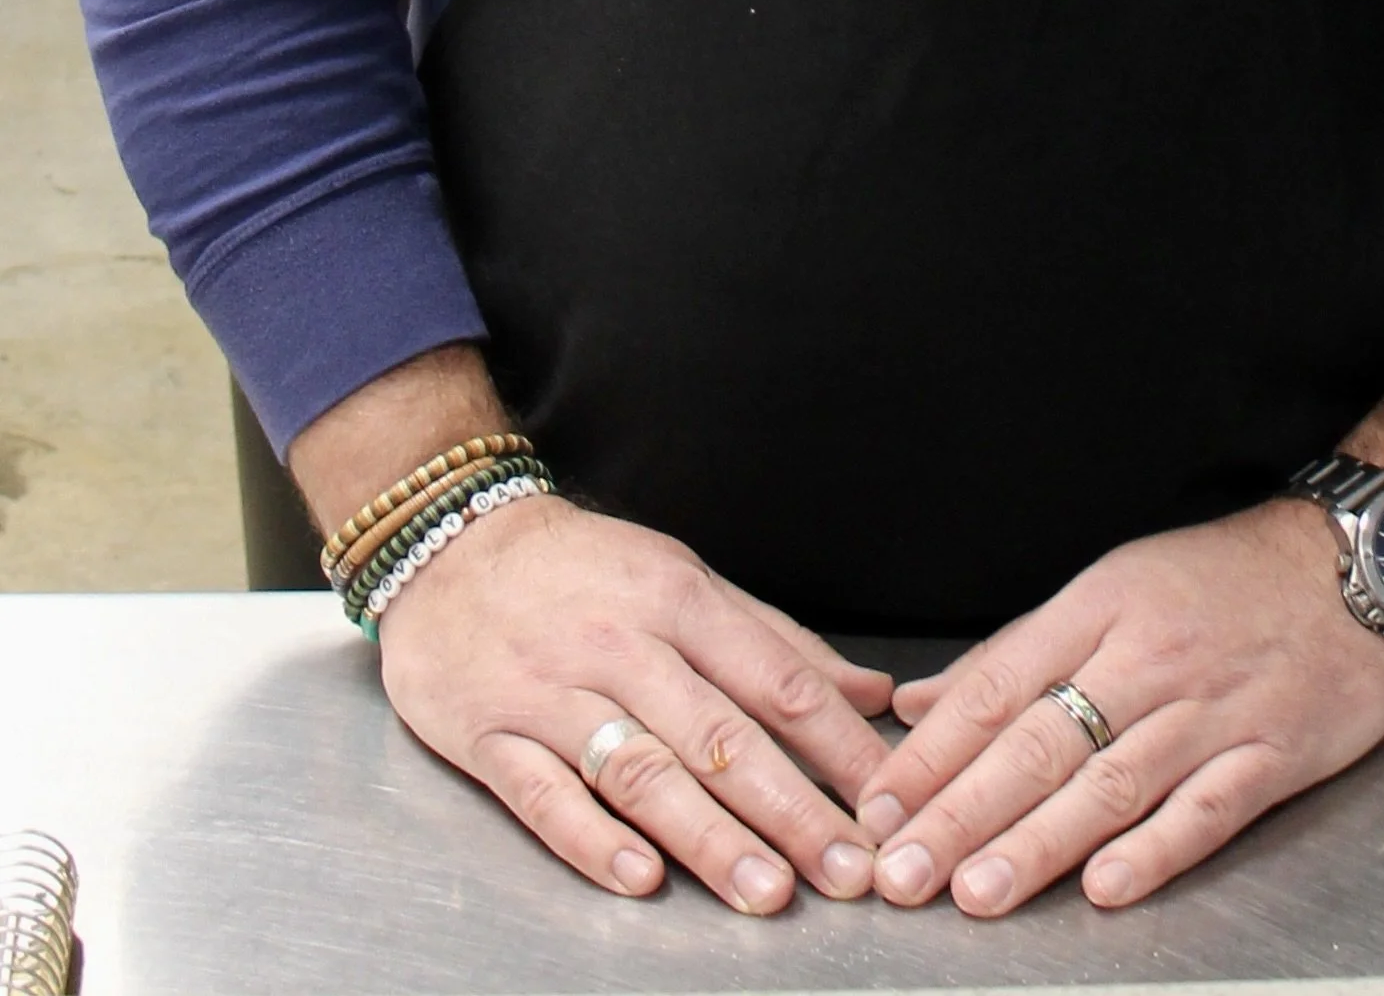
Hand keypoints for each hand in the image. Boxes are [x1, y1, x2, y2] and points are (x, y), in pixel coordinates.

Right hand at [374, 491, 894, 911]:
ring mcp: (553, 692)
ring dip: (709, 837)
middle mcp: (622, 644)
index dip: (837, 746)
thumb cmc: (582, 570)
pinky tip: (639, 877)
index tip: (886, 802)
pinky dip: (592, 838)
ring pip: (642, 770)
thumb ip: (776, 642)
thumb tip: (871, 695)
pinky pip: (543, 795)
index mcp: (679, 600)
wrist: (449, 543)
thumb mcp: (683, 579)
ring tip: (766, 889)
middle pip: (719, 735)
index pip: (775, 680)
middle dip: (791, 809)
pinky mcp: (490, 735)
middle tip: (847, 870)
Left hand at [853, 498, 1383, 914]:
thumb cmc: (1223, 578)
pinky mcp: (1272, 754)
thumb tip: (918, 705)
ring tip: (976, 894)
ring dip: (1037, 845)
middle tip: (902, 871)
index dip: (934, 751)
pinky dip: (1155, 850)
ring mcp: (1211, 710)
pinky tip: (1105, 886)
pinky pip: (1206, 809)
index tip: (880, 805)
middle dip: (962, 813)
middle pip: (1040, 744)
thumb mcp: (1112, 588)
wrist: (1355, 564)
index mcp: (1099, 609)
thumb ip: (1015, 654)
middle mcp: (1148, 659)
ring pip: (1111, 785)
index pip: (999, 685)